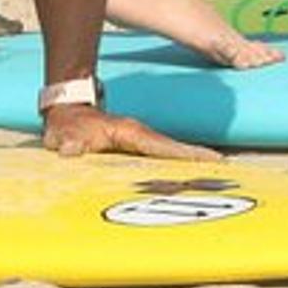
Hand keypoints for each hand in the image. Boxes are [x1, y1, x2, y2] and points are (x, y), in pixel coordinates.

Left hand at [43, 106, 220, 161]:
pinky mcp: (136, 147)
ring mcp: (139, 140)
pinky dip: (175, 163)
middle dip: (198, 159)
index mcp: (130, 133)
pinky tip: (184, 176)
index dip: (186, 154)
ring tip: (213, 176)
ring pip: (169, 152)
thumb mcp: (63, 134)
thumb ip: (67, 142)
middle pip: (174, 149)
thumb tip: (69, 150)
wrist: (67, 111)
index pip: (163, 145)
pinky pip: (159, 156)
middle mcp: (140, 135)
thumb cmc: (67, 125)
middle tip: (224, 170)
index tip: (212, 160)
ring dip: (189, 162)